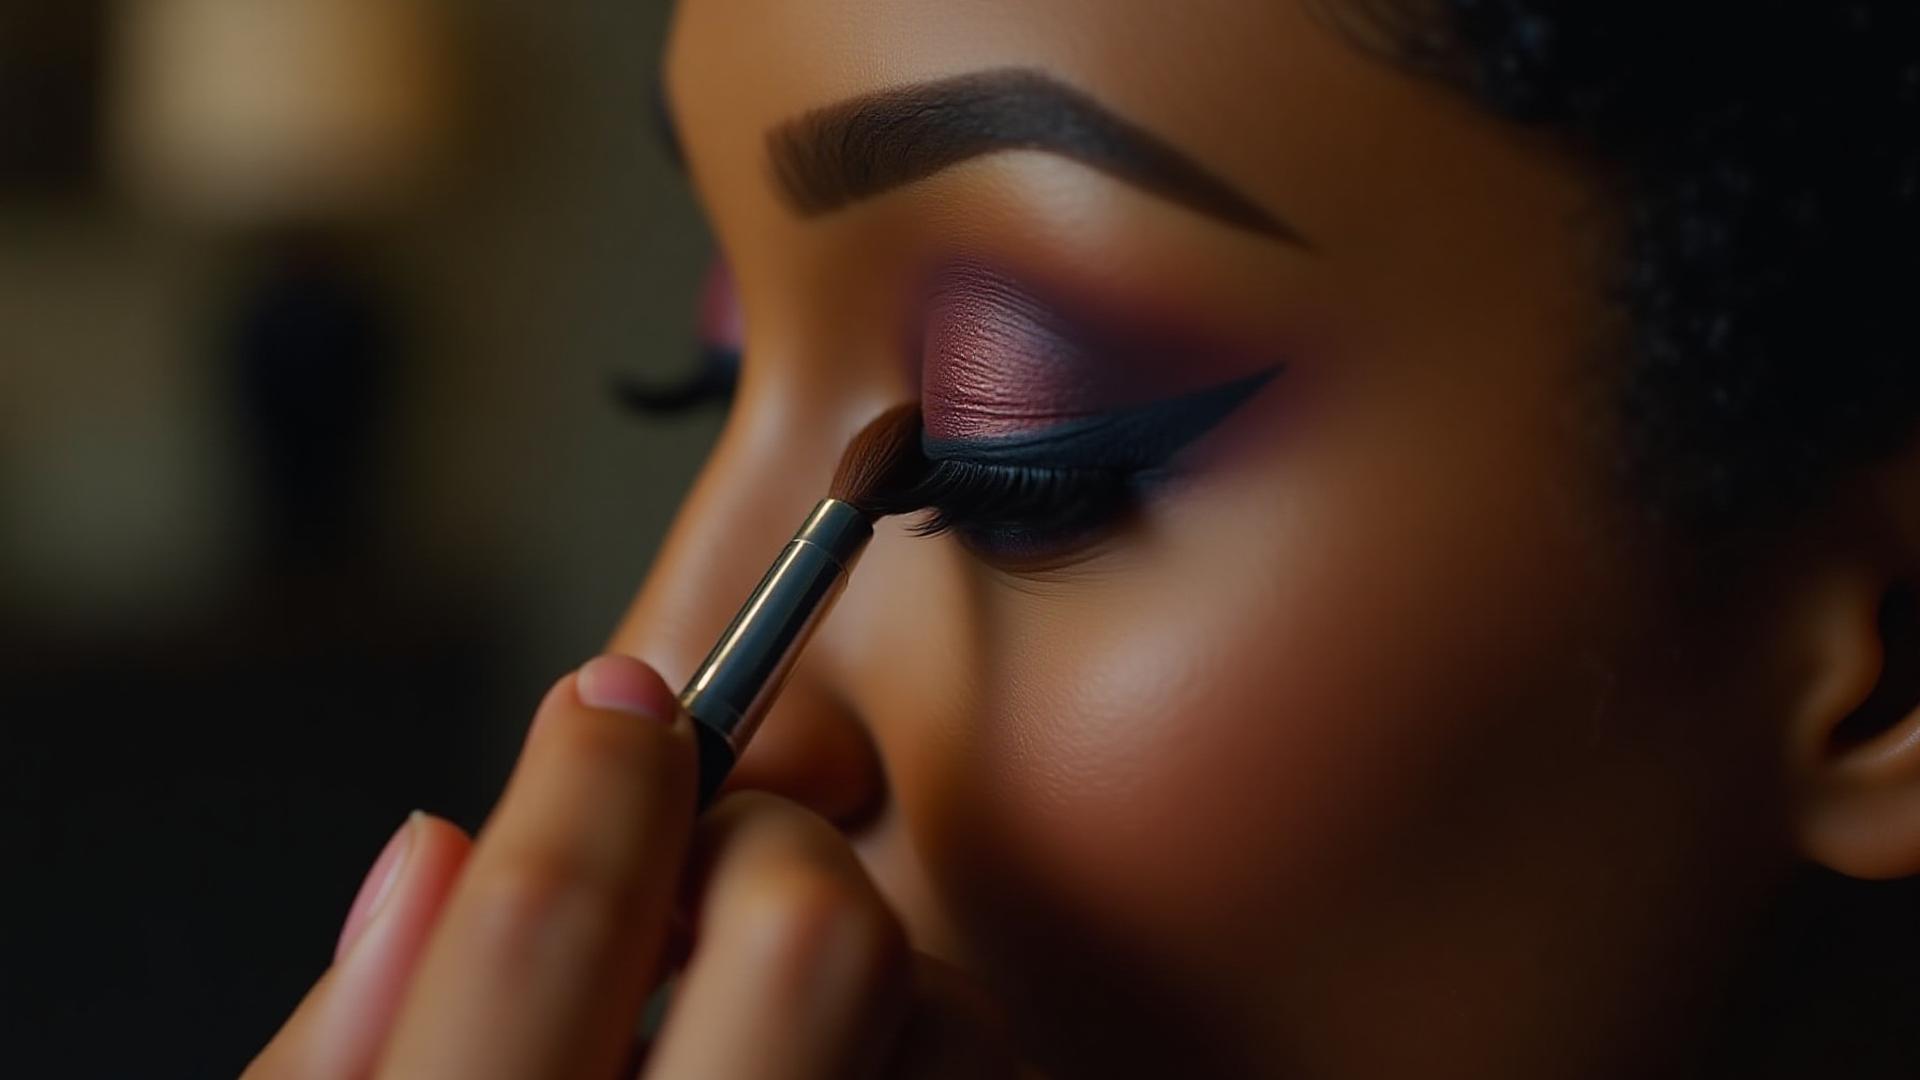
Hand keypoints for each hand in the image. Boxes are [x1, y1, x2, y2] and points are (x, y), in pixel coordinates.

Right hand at [245, 654, 1029, 1078]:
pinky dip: (937, 1054)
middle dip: (764, 852)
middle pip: (810, 938)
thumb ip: (344, 1041)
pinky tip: (858, 1075)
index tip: (614, 708)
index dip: (589, 776)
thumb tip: (440, 845)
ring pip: (952, 1020)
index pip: (547, 924)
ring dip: (883, 973)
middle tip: (719, 865)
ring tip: (787, 1015)